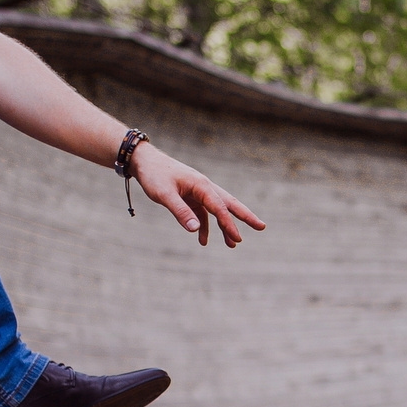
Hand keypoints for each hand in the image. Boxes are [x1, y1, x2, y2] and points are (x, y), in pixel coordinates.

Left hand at [129, 142, 265, 247]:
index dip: (229, 224)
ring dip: (225, 226)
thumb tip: (196, 230)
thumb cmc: (154, 176)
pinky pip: (202, 213)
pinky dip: (205, 226)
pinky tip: (203, 240)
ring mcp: (198, 192)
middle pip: (228, 204)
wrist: (144, 162)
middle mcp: (204, 187)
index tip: (238, 238)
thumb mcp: (164, 195)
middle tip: (262, 227)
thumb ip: (180, 211)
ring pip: (217, 210)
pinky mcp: (190, 196)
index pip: (219, 207)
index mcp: (201, 185)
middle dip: (245, 216)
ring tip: (232, 244)